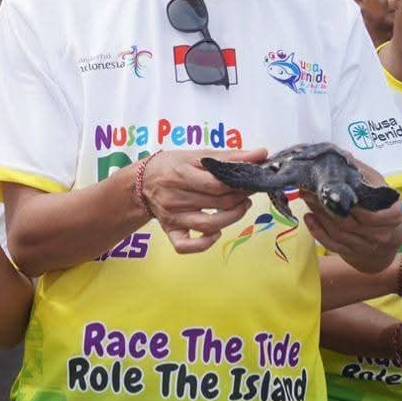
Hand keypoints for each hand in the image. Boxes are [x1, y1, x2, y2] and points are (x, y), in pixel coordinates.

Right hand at [142, 149, 264, 253]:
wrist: (140, 182)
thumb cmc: (171, 166)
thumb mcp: (196, 155)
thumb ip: (229, 156)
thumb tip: (262, 154)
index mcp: (180, 174)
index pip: (217, 184)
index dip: (240, 184)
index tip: (249, 180)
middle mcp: (175, 197)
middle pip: (219, 204)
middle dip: (240, 198)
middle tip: (246, 192)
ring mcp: (172, 217)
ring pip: (209, 226)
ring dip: (233, 218)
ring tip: (240, 208)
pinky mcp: (170, 231)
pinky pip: (186, 246)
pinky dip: (204, 244)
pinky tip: (215, 233)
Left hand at [305, 156, 401, 272]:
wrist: (385, 235)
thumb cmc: (379, 203)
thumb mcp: (376, 185)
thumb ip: (360, 173)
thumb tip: (340, 155)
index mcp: (391, 215)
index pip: (367, 212)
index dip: (345, 200)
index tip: (326, 185)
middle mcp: (380, 234)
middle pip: (348, 221)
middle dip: (325, 205)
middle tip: (307, 189)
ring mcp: (365, 245)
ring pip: (337, 232)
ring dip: (318, 215)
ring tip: (305, 198)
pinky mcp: (350, 252)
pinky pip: (331, 244)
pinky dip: (317, 231)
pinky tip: (308, 217)